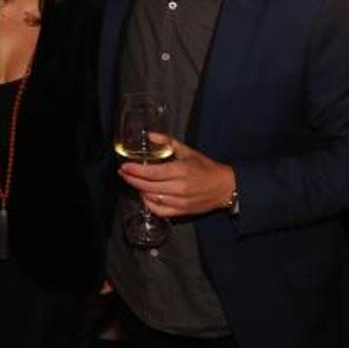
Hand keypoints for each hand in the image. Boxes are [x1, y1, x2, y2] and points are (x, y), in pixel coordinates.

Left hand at [117, 134, 236, 217]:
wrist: (225, 187)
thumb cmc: (206, 168)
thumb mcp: (188, 151)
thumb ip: (167, 142)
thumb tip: (150, 135)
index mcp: (181, 170)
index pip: (152, 173)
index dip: (135, 171)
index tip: (124, 167)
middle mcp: (180, 188)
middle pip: (148, 187)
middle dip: (132, 180)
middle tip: (123, 173)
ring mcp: (181, 201)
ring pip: (152, 198)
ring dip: (139, 190)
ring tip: (133, 182)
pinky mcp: (182, 211)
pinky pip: (160, 211)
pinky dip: (149, 204)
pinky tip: (145, 195)